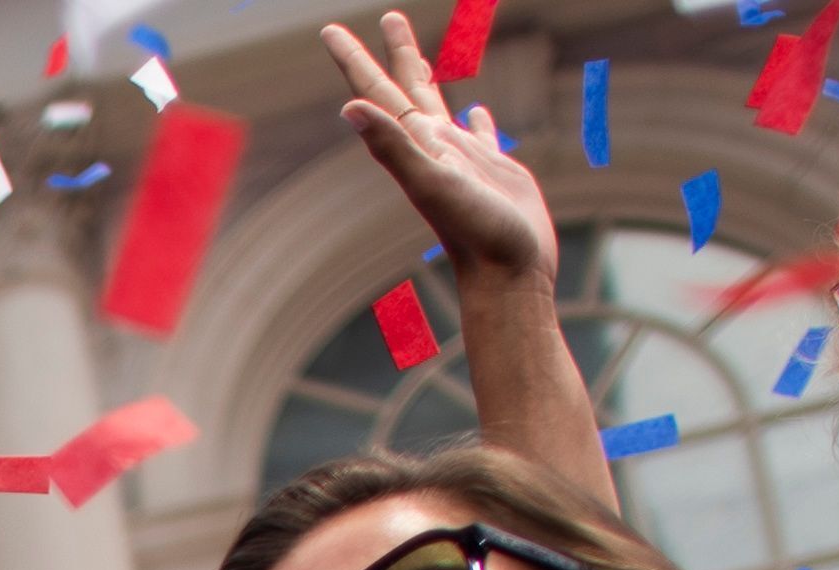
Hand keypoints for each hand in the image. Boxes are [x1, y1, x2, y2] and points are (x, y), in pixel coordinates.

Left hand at [324, 15, 559, 289]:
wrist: (508, 274)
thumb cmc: (474, 233)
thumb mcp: (431, 181)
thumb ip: (392, 146)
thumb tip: (348, 109)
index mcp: (414, 145)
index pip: (377, 93)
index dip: (355, 60)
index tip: (330, 29)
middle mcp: (431, 148)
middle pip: (406, 90)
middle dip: (392, 54)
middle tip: (387, 16)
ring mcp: (461, 159)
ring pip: (439, 107)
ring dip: (427, 79)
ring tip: (420, 55)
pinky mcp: (492, 171)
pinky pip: (479, 136)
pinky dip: (476, 120)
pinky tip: (478, 110)